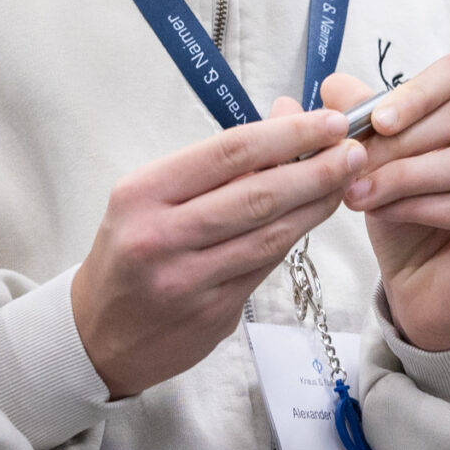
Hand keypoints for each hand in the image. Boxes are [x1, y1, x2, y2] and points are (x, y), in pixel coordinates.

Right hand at [70, 102, 363, 397]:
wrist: (95, 337)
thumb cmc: (127, 253)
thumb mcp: (151, 197)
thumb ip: (218, 162)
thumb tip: (287, 112)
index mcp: (142, 195)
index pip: (228, 153)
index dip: (287, 134)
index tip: (329, 121)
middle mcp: (162, 236)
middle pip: (257, 194)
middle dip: (316, 168)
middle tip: (355, 150)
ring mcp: (188, 280)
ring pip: (270, 233)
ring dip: (316, 204)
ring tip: (348, 179)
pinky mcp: (212, 314)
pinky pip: (265, 265)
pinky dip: (295, 237)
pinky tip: (316, 216)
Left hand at [328, 55, 449, 353]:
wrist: (426, 297)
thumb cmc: (411, 225)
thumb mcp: (384, 167)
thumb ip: (368, 125)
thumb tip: (334, 84)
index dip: (416, 90)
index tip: (375, 118)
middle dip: (397, 141)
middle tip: (349, 163)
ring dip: (398, 175)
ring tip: (354, 193)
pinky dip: (413, 206)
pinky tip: (381, 214)